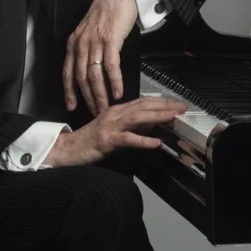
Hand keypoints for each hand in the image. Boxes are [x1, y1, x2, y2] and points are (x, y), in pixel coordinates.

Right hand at [44, 96, 186, 166]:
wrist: (67, 149)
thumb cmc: (90, 141)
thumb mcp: (115, 130)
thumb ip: (132, 126)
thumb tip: (151, 126)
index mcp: (117, 110)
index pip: (143, 102)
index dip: (162, 101)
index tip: (178, 103)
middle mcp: (115, 114)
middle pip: (143, 106)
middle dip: (165, 105)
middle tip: (183, 107)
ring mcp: (110, 126)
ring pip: (137, 117)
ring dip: (157, 116)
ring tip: (173, 117)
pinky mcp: (106, 140)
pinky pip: (127, 139)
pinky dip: (142, 140)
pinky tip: (155, 142)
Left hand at [62, 0, 137, 114]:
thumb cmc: (107, 11)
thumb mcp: (90, 31)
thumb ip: (87, 48)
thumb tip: (90, 68)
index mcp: (75, 42)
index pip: (68, 72)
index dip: (69, 91)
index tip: (72, 106)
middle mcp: (82, 43)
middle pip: (81, 78)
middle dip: (88, 98)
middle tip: (95, 112)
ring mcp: (95, 41)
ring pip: (94, 75)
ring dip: (100, 94)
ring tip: (106, 107)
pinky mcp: (111, 39)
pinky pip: (111, 65)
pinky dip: (114, 81)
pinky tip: (118, 91)